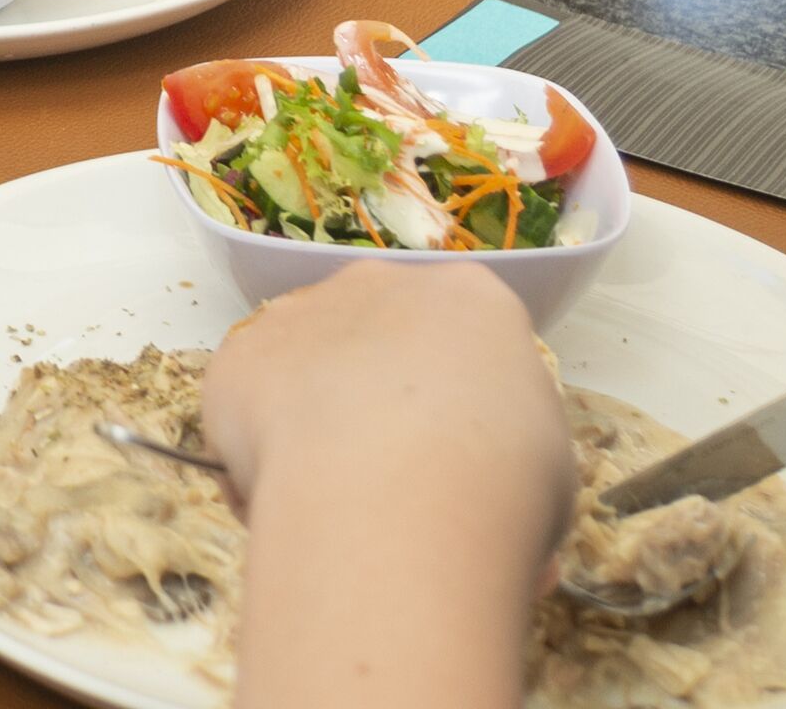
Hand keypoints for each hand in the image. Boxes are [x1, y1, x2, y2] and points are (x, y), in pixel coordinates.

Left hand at [205, 263, 577, 706]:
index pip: (462, 336)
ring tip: (331, 497)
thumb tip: (484, 487)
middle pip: (377, 336)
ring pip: (305, 363)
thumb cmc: (503, 482)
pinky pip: (247, 406)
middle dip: (379, 399)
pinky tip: (283, 502)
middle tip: (392, 480)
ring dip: (313, 417)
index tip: (457, 459)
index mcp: (472, 300)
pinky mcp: (238, 355)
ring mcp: (302, 312)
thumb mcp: (547, 471)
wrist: (402, 493)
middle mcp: (381, 284)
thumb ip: (509, 455)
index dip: (458, 404)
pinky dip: (256, 454)